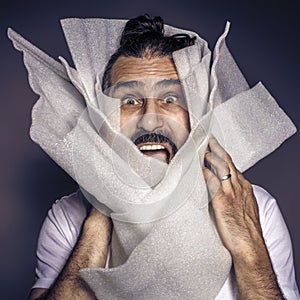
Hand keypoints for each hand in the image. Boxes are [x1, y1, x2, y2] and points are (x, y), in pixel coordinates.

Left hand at [203, 136, 262, 255]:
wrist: (249, 245)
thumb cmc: (246, 228)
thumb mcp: (245, 205)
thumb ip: (235, 194)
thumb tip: (224, 188)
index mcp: (244, 186)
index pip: (232, 164)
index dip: (223, 154)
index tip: (215, 145)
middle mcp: (238, 186)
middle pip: (226, 161)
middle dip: (216, 148)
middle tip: (207, 138)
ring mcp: (230, 193)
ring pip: (219, 168)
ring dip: (209, 156)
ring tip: (200, 147)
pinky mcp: (221, 201)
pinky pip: (211, 182)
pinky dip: (204, 172)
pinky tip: (197, 166)